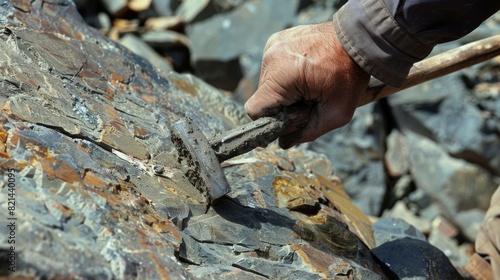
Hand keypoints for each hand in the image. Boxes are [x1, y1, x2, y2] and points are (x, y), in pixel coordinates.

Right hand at [244, 22, 369, 147]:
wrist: (359, 39)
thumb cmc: (350, 74)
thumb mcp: (336, 113)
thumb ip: (308, 133)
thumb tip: (284, 144)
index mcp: (281, 75)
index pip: (255, 110)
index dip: (271, 121)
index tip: (290, 119)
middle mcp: (271, 57)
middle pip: (263, 97)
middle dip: (283, 105)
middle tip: (309, 100)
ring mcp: (273, 45)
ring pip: (267, 83)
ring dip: (285, 90)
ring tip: (309, 85)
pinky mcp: (278, 40)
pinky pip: (273, 67)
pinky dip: (286, 75)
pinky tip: (306, 72)